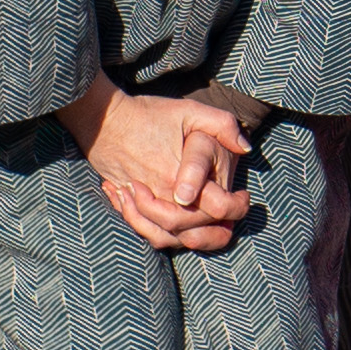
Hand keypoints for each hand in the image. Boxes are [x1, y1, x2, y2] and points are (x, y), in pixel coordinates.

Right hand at [74, 77, 259, 253]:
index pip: (216, 208)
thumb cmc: (148, 114)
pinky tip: (177, 228)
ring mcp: (141, 203)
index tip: (244, 198)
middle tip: (230, 218)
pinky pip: (145, 231)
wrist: (104, 119)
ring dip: (190, 239)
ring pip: (166, 237)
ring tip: (207, 230)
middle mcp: (160, 195)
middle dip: (214, 230)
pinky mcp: (127, 204)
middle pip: (192, 229)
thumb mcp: (190, 110)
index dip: (236, 208)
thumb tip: (246, 147)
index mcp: (179, 176)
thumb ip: (223, 125)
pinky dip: (162, 235)